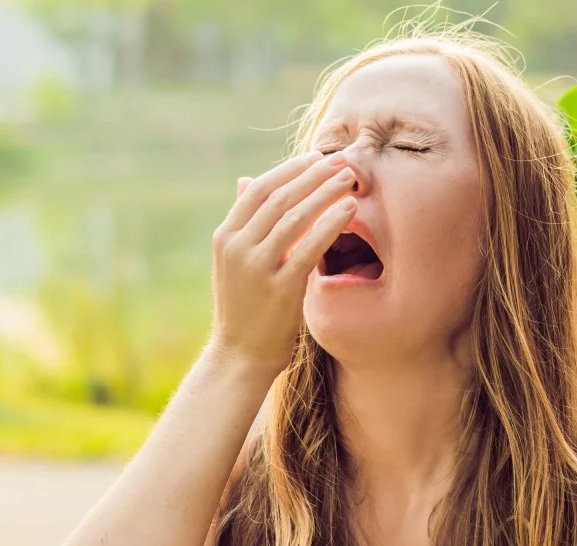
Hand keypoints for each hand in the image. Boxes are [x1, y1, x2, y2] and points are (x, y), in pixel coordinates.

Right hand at [207, 151, 356, 374]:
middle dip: (313, 173)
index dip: (290, 169)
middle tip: (341, 159)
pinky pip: (308, 247)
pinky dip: (331, 223)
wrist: (239, 356)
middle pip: (278, 196)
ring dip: (325, 191)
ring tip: (351, 177)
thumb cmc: (245, 307)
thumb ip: (246, 224)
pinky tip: (350, 209)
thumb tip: (247, 180)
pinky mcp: (279, 288)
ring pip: (294, 215)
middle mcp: (236, 246)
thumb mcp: (237, 261)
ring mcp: (256, 267)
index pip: (259, 189)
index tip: (317, 157)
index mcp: (225, 236)